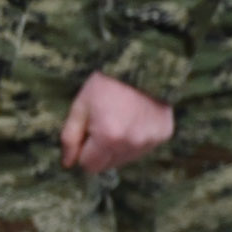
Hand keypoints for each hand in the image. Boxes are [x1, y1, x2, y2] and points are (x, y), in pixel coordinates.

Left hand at [58, 71, 176, 176]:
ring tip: (118, 120)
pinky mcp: (163, 135)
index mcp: (108, 138)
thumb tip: (68, 164)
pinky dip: (135, 139)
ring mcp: (150, 141)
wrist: (142, 65)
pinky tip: (133, 120)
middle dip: (99, 151)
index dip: (83, 153)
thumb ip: (70, 137)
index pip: (89, 166)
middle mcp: (132, 144)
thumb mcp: (80, 106)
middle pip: (108, 165)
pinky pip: (142, 148)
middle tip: (101, 125)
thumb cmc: (106, 84)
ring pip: (125, 159)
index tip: (85, 136)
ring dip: (118, 147)